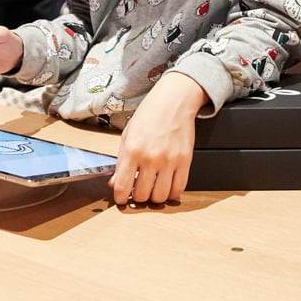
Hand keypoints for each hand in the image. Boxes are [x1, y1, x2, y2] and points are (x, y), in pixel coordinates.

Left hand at [109, 72, 206, 205]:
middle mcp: (150, 158)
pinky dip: (171, 193)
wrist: (173, 101)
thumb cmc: (149, 114)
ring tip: (152, 189)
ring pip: (161, 196)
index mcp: (132, 150)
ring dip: (155, 197)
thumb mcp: (127, 135)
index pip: (122, 186)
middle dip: (138, 198)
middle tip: (138, 191)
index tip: (121, 199)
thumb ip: (120, 161)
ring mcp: (169, 161)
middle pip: (142, 195)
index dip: (120, 198)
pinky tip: (166, 186)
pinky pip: (179, 189)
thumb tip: (115, 183)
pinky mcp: (185, 161)